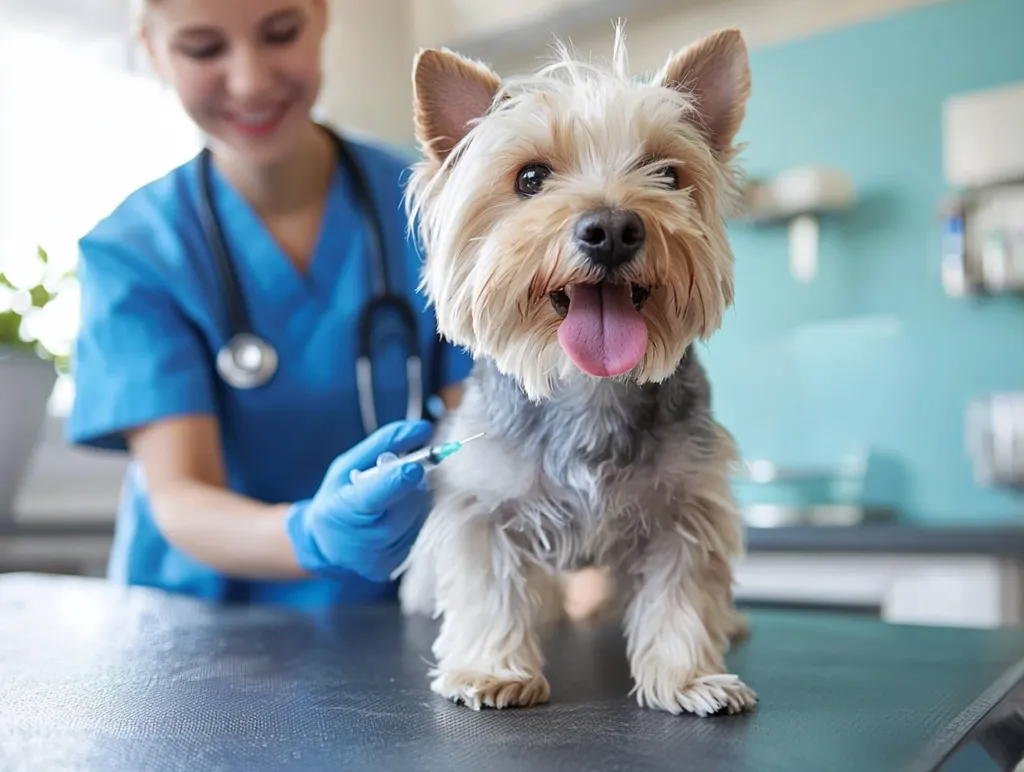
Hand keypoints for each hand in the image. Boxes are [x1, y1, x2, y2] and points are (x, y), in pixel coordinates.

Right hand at [285, 420, 434, 581]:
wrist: (325, 546)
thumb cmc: (337, 497)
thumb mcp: (348, 464)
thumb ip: (385, 443)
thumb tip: (424, 428)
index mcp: (346, 509)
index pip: (378, 494)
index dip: (400, 480)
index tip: (416, 467)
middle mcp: (365, 539)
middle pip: (409, 503)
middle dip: (412, 483)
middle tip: (401, 474)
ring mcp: (381, 557)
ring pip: (420, 515)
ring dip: (415, 499)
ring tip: (394, 498)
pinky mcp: (394, 565)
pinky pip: (419, 531)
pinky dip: (414, 517)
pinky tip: (396, 516)